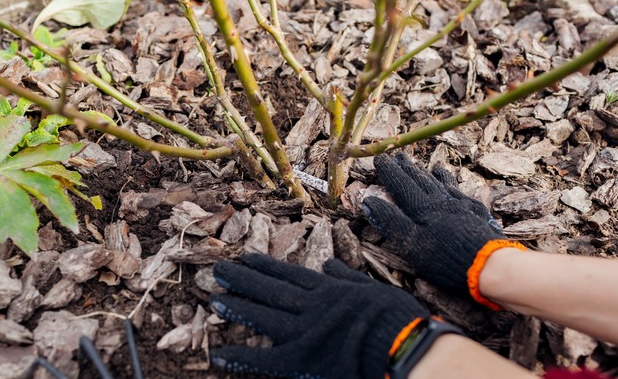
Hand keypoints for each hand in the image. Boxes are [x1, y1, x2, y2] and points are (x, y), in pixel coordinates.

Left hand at [208, 253, 428, 378]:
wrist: (402, 345)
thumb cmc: (396, 318)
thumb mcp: (373, 288)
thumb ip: (348, 278)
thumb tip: (330, 265)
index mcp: (329, 290)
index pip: (290, 275)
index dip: (266, 267)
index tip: (247, 257)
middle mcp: (310, 305)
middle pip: (270, 289)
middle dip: (243, 278)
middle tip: (219, 269)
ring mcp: (303, 330)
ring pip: (263, 314)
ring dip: (237, 305)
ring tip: (215, 297)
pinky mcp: (300, 359)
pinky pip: (264, 359)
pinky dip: (240, 357)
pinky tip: (218, 355)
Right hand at [362, 153, 525, 308]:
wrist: (489, 265)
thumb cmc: (445, 258)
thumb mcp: (411, 244)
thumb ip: (390, 221)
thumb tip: (369, 201)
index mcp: (423, 208)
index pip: (401, 185)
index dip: (389, 172)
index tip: (380, 159)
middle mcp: (441, 201)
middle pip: (421, 180)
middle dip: (407, 168)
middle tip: (398, 156)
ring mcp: (461, 205)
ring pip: (440, 184)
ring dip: (428, 174)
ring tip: (423, 165)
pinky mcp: (476, 213)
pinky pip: (459, 191)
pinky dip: (450, 183)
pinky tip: (450, 182)